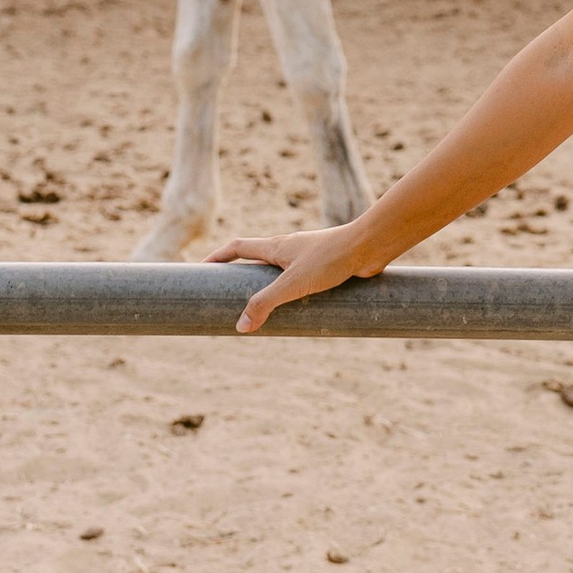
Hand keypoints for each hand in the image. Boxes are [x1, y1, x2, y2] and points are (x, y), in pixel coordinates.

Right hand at [209, 223, 376, 333]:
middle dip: (241, 276)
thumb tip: (240, 326)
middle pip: (256, 259)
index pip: (237, 247)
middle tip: (229, 296)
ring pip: (280, 272)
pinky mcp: (325, 267)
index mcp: (276, 246)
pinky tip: (298, 311)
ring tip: (261, 311)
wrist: (370, 245)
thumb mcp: (293, 284)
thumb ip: (265, 304)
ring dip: (268, 287)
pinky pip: (301, 281)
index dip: (218, 258)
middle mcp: (289, 249)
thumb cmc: (331, 258)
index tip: (202, 269)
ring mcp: (307, 257)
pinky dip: (292, 294)